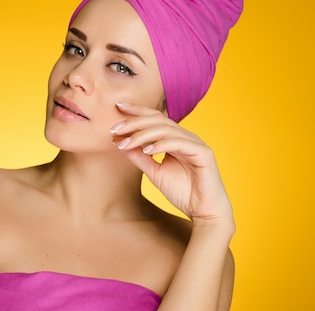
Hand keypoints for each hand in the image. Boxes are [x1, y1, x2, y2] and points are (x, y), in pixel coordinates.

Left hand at [110, 102, 233, 228]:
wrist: (203, 212)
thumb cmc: (182, 192)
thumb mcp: (154, 171)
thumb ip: (138, 156)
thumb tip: (119, 142)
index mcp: (176, 138)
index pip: (155, 118)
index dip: (137, 110)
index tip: (118, 106)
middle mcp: (186, 137)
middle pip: (158, 120)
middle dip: (135, 122)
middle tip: (115, 129)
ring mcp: (196, 144)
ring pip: (167, 130)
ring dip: (143, 135)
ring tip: (126, 143)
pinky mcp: (203, 154)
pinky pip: (180, 143)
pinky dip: (162, 145)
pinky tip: (147, 150)